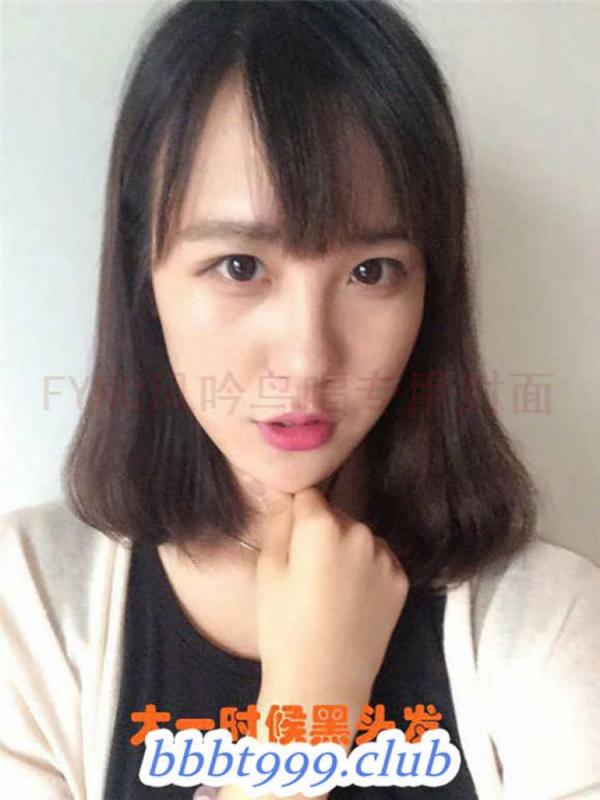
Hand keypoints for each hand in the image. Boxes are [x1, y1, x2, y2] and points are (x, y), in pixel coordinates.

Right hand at [252, 483, 408, 706]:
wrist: (325, 683)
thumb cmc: (284, 627)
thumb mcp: (268, 570)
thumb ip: (278, 522)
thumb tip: (284, 494)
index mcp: (322, 525)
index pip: (307, 495)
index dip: (296, 514)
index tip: (290, 537)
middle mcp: (360, 531)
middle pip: (336, 515)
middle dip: (322, 532)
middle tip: (307, 572)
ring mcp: (385, 556)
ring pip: (359, 538)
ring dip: (347, 549)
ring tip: (331, 590)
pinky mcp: (401, 580)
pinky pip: (379, 560)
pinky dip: (367, 570)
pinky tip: (352, 600)